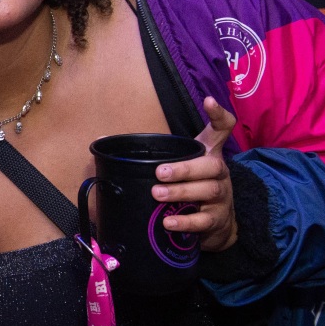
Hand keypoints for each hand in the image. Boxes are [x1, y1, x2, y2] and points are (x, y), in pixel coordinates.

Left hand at [153, 96, 237, 251]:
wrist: (217, 225)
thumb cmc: (189, 188)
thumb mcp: (177, 167)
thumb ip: (148, 154)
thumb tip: (102, 140)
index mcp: (209, 155)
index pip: (222, 129)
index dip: (218, 114)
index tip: (208, 100)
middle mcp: (219, 173)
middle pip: (212, 165)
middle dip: (185, 168)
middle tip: (159, 172)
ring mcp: (222, 197)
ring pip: (209, 191)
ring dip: (182, 192)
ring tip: (157, 194)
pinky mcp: (218, 220)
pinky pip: (205, 220)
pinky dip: (187, 221)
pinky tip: (169, 222)